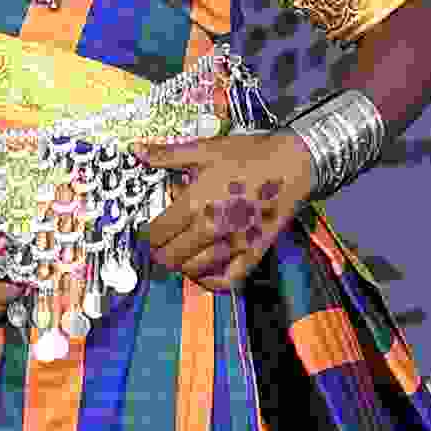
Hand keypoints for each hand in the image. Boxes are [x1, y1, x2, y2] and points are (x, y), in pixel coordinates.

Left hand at [133, 134, 314, 282]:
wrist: (292, 164)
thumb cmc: (250, 155)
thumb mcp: (204, 150)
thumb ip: (167, 155)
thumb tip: (138, 151)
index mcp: (196, 202)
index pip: (158, 233)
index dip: (146, 236)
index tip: (147, 233)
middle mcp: (212, 227)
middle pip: (171, 257)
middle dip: (159, 253)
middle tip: (158, 247)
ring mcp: (234, 243)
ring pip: (194, 270)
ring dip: (181, 266)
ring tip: (179, 255)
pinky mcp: (253, 252)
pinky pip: (227, 280)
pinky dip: (211, 281)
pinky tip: (204, 272)